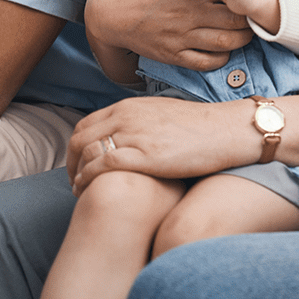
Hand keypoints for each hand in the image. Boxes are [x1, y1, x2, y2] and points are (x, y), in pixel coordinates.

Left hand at [67, 96, 256, 193]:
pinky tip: (87, 191)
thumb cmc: (202, 127)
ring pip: (86, 153)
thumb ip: (140, 122)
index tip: (78, 164)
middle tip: (74, 180)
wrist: (228, 130)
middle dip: (70, 162)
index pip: (86, 125)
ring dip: (75, 174)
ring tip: (79, 190)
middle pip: (79, 139)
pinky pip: (101, 167)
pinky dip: (87, 179)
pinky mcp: (144, 155)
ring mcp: (134, 135)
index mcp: (130, 106)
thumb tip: (128, 137)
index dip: (75, 148)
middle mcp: (127, 117)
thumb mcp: (163, 115)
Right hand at [85, 0, 251, 71]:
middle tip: (254, 22)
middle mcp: (190, 14)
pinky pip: (205, 62)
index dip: (243, 0)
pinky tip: (224, 52)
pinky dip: (220, 59)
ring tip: (245, 37)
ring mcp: (182, 35)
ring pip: (224, 43)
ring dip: (240, 41)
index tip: (248, 0)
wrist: (111, 9)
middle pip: (235, 21)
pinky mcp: (173, 54)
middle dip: (248, 23)